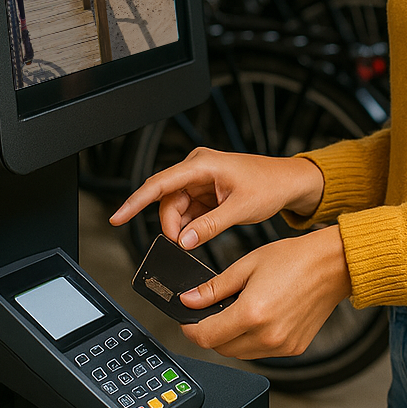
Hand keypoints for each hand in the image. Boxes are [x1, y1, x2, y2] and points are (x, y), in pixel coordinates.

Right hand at [109, 148, 324, 248]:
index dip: (135, 201)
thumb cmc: (270, 185)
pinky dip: (190, 224)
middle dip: (170, 223)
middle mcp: (198, 167)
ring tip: (194, 239)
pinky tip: (197, 234)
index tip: (118, 217)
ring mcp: (201, 179)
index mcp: (203, 164)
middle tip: (181, 243)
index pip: (160, 183)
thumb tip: (185, 240)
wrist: (289, 182)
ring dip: (181, 225)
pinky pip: (189, 209)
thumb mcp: (240, 209)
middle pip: (167, 198)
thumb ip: (210, 226)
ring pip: (176, 206)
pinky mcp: (207, 190)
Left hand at [177, 226, 351, 359]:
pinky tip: (258, 318)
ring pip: (240, 353)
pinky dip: (251, 340)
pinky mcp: (293, 348)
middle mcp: (267, 336)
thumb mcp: (246, 266)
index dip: (190, 329)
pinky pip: (260, 352)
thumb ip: (214, 288)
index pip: (206, 337)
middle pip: (221, 348)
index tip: (186, 320)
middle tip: (210, 311)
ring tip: (238, 310)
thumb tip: (189, 301)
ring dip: (230, 338)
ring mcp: (281, 346)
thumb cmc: (294, 259)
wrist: (332, 266)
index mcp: (252, 314)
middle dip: (210, 332)